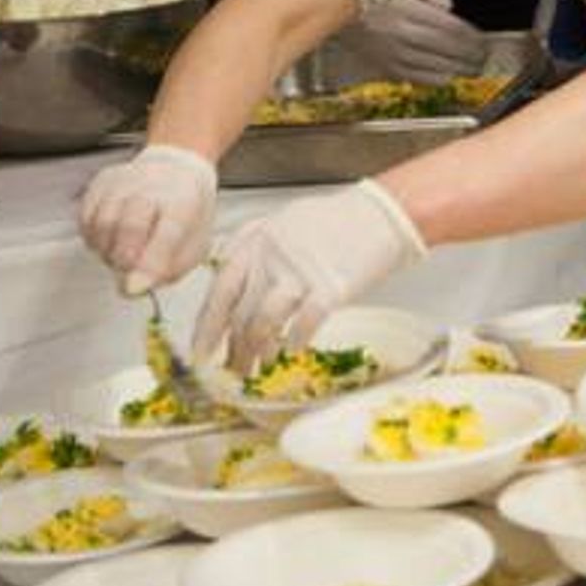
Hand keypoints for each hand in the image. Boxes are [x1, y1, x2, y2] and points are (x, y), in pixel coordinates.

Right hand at [80, 144, 217, 291]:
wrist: (176, 172)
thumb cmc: (186, 217)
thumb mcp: (192, 248)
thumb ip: (165, 270)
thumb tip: (133, 288)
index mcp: (185, 200)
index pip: (168, 232)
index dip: (149, 263)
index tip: (134, 288)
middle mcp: (154, 183)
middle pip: (129, 224)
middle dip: (124, 258)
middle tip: (129, 270)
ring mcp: (125, 179)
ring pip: (102, 223)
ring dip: (108, 250)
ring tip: (123, 253)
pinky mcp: (102, 181)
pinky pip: (86, 218)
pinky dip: (94, 238)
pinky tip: (111, 239)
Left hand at [191, 179, 425, 371]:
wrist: (383, 214)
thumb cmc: (339, 219)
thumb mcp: (286, 220)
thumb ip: (255, 245)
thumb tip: (230, 278)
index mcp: (259, 238)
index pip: (221, 288)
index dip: (207, 325)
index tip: (202, 350)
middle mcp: (272, 255)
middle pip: (239, 312)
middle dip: (230, 349)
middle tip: (229, 371)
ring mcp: (300, 272)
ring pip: (263, 324)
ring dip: (257, 353)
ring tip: (258, 369)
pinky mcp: (329, 288)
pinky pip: (302, 326)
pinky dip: (294, 343)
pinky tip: (293, 350)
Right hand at [340, 0, 487, 84]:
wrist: (325, 3)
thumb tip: (448, 8)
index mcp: (405, 10)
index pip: (451, 30)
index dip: (472, 38)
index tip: (483, 41)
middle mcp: (398, 36)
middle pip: (447, 52)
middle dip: (471, 57)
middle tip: (484, 57)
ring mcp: (390, 55)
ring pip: (433, 69)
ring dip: (457, 70)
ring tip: (471, 68)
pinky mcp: (381, 67)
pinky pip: (414, 79)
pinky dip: (434, 80)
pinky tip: (445, 75)